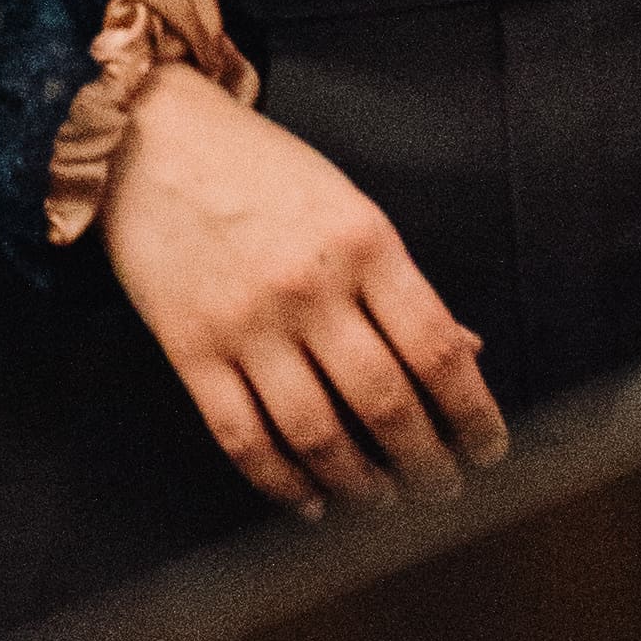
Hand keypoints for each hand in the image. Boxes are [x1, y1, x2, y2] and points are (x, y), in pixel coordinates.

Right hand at [98, 63, 506, 519]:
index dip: (472, 414)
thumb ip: (402, 284)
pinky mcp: (191, 350)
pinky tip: (310, 500)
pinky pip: (243, 439)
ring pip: (318, 434)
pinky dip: (282, 483)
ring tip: (384, 497)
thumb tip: (465, 356)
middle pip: (385, 403)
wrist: (152, 140)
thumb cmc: (264, 171)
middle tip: (443, 489)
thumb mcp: (349, 206)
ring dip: (361, 484)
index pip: (436, 348)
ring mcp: (247, 322)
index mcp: (364, 241)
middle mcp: (310, 286)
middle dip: (426, 463)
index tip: (488, 450)